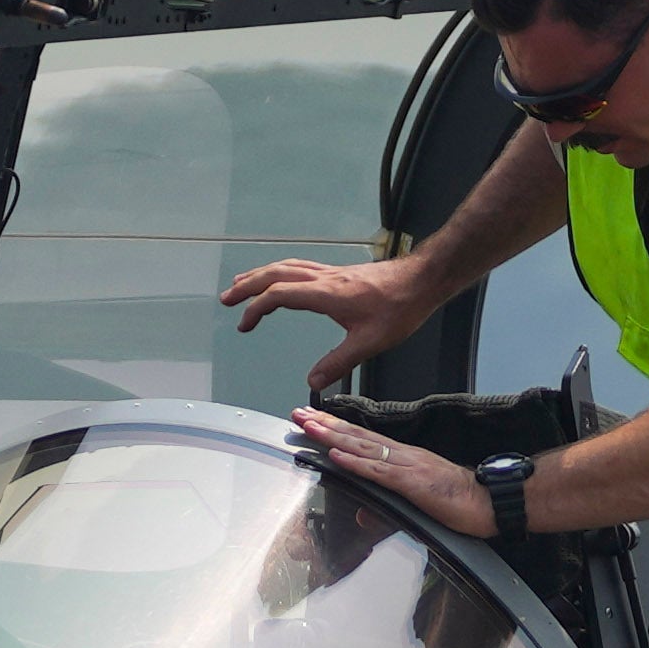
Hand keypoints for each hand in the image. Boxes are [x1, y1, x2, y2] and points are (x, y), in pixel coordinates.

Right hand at [227, 249, 420, 354]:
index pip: (278, 295)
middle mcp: (324, 279)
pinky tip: (282, 280)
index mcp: (326, 294)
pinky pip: (301, 267)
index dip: (256, 308)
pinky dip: (282, 272)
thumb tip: (313, 380)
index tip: (244, 325)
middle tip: (227, 298)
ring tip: (242, 285)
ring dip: (261, 275)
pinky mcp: (340, 273)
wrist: (422, 280)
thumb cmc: (400, 308)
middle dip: (247, 285)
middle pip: (275, 274)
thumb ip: (338, 362)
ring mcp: (331, 273)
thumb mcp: (369, 342)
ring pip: (287, 267)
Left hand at [295, 407, 481, 533]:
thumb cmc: (462, 502)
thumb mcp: (419, 506)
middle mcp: (403, 456)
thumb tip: (363, 516)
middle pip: (357, 436)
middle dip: (325, 424)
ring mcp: (407, 467)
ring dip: (332, 436)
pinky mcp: (412, 483)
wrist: (491, 502)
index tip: (314, 419)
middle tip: (299, 413)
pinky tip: (336, 454)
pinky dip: (355, 462)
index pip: (364, 439)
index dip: (337, 428)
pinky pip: (378, 471)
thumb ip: (387, 511)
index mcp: (405, 458)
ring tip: (309, 426)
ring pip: (362, 447)